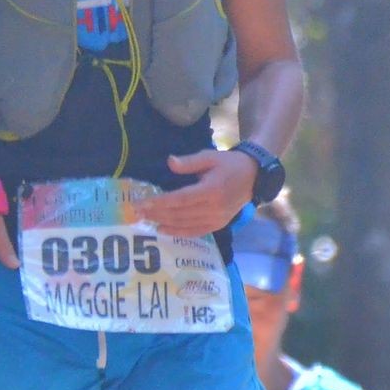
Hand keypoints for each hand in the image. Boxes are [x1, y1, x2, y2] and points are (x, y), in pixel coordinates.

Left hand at [135, 149, 258, 237]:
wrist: (254, 177)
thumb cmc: (229, 164)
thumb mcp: (210, 157)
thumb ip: (189, 162)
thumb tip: (170, 162)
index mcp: (211, 190)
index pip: (180, 199)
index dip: (159, 203)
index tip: (141, 203)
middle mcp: (214, 208)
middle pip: (179, 214)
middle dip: (156, 213)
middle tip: (136, 211)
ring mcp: (217, 219)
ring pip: (185, 224)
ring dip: (163, 222)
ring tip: (144, 218)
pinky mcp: (218, 225)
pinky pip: (195, 232)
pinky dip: (178, 233)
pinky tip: (162, 229)